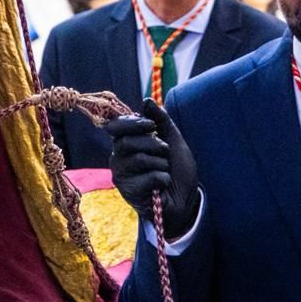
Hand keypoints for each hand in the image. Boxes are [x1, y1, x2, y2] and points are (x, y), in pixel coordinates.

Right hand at [105, 98, 199, 238]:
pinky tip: (162, 185)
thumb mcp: (173, 141)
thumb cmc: (176, 171)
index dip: (131, 123)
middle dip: (154, 145)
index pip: (116, 127)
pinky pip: (148, 177)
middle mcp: (118, 158)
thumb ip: (161, 121)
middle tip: (165, 152)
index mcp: (126, 143)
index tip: (150, 125)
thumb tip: (146, 101)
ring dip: (161, 164)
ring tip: (165, 171)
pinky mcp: (128, 191)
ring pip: (139, 159)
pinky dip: (163, 179)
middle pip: (128, 142)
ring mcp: (121, 175)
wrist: (184, 200)